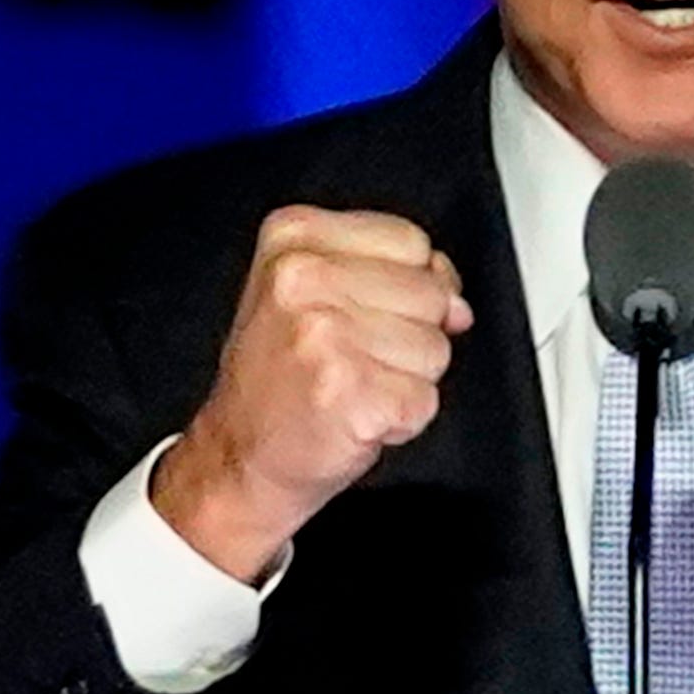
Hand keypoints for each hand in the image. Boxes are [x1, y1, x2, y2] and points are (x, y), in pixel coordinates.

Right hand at [152, 206, 472, 581]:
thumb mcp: (315, 293)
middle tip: (351, 359)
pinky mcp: (348, 392)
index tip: (362, 315)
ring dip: (405, 380)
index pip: (412, 241)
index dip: (406, 285)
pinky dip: (402, 421)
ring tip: (352, 388)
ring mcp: (324, 335)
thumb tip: (457, 301)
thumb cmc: (279, 379)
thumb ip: (393, 273)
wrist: (236, 457)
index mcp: (293, 237)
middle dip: (408, 335)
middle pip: (431, 293)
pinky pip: (425, 400)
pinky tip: (356, 418)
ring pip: (435, 348)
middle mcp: (302, 278)